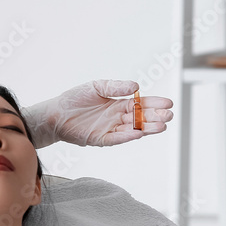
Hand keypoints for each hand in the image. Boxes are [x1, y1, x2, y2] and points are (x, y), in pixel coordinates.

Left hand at [24, 80, 173, 147]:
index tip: (169, 102)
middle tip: (170, 115)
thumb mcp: (97, 87)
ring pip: (133, 129)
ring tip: (162, 126)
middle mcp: (117, 118)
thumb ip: (116, 87)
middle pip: (141, 118)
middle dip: (155, 116)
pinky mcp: (101, 139)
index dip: (154, 103)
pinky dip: (128, 136)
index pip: (141, 104)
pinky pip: (117, 138)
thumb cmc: (75, 99)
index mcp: (118, 104)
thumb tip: (136, 86)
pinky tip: (140, 133)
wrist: (55, 113)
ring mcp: (110, 129)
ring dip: (147, 128)